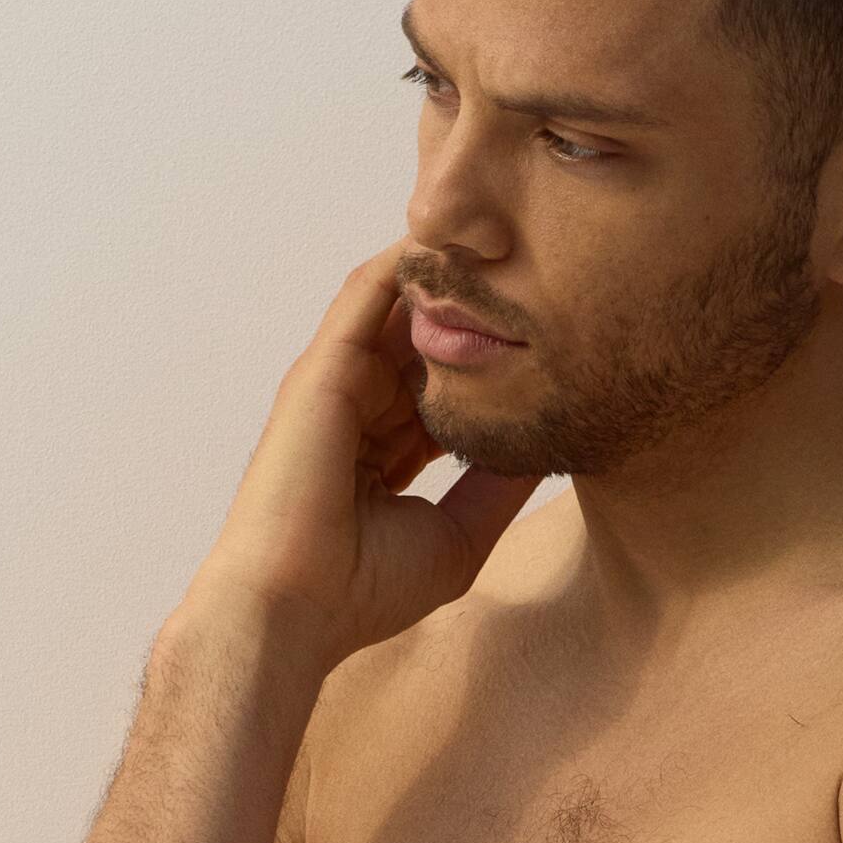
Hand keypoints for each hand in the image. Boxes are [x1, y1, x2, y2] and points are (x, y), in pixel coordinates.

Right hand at [180, 239, 542, 671]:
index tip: (549, 341)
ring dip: (447, 275)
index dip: (490, 366)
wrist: (294, 606)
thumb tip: (548, 447)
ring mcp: (339, 384)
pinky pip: (367, 295)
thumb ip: (497, 488)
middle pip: (425, 343)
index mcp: (385, 451)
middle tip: (539, 267)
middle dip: (475, 310)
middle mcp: (360, 409)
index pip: (444, 391)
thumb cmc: (363, 591)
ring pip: (399, 310)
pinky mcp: (324, 368)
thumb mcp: (457, 536)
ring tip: (504, 237)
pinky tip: (454, 242)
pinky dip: (404, 265)